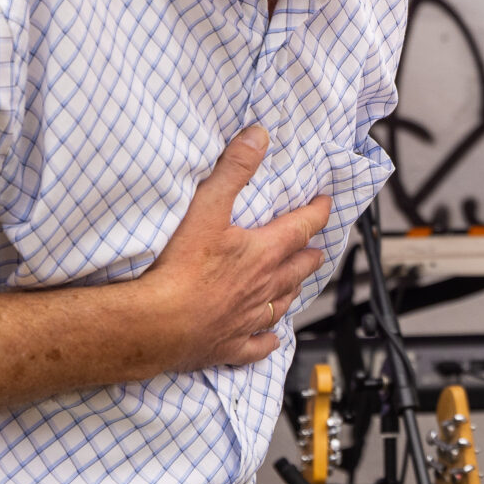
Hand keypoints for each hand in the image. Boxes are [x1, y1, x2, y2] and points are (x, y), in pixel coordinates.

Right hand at [135, 126, 331, 373]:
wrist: (158, 324)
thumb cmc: (180, 269)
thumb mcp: (207, 207)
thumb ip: (234, 169)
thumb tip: (258, 137)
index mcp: (263, 253)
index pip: (301, 227)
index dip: (316, 213)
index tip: (326, 205)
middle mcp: (264, 287)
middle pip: (298, 268)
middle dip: (310, 255)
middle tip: (318, 249)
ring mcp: (249, 319)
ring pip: (283, 304)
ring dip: (293, 292)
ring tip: (298, 286)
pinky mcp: (229, 346)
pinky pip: (257, 346)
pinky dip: (267, 342)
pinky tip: (271, 340)